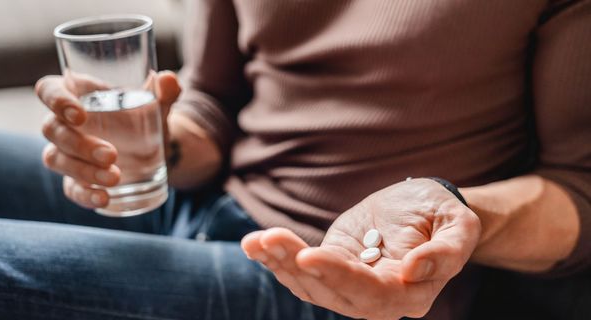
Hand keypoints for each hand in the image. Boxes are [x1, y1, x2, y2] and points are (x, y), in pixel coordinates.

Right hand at [35, 71, 180, 208]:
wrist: (157, 148)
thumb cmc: (145, 116)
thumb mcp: (157, 104)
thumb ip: (164, 92)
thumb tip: (168, 80)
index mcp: (78, 95)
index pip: (49, 89)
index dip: (56, 100)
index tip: (79, 115)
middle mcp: (65, 123)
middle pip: (52, 130)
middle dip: (79, 145)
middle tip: (112, 154)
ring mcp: (67, 153)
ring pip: (56, 160)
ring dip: (83, 171)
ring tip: (116, 178)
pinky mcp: (76, 179)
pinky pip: (71, 188)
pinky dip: (85, 195)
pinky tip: (105, 199)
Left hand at [241, 178, 480, 319]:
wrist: (425, 210)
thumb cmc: (444, 216)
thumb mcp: (459, 226)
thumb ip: (446, 252)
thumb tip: (412, 270)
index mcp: (410, 293)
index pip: (372, 293)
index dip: (340, 276)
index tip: (310, 255)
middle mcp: (377, 299)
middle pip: (333, 293)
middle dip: (299, 268)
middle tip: (269, 240)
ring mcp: (351, 285)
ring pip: (311, 286)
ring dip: (280, 264)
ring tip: (255, 241)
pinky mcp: (333, 267)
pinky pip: (304, 271)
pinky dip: (278, 259)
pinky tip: (256, 244)